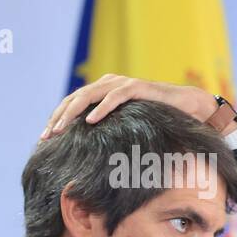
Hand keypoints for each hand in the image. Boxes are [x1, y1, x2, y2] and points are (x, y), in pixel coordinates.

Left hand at [40, 75, 225, 138]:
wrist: (191, 106)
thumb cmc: (161, 117)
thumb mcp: (131, 125)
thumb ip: (113, 130)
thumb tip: (95, 153)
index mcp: (104, 91)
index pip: (73, 103)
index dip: (57, 119)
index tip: (45, 138)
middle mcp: (109, 83)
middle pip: (74, 98)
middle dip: (58, 118)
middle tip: (46, 136)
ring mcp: (122, 83)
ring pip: (88, 95)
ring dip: (72, 113)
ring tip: (60, 129)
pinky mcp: (137, 88)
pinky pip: (115, 97)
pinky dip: (102, 108)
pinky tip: (90, 121)